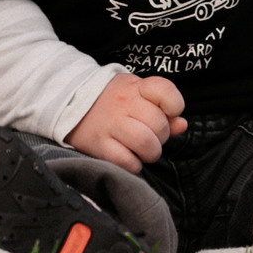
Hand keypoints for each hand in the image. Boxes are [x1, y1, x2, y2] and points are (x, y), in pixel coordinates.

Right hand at [66, 71, 185, 171]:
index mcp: (135, 87)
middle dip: (161, 136)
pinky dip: (133, 164)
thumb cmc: (111, 100)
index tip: (168, 112)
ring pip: (147, 144)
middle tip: (151, 135)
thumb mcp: (136, 93)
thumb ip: (161, 107)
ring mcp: (111, 125)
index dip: (174, 105)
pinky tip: (127, 156)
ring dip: (150, 152)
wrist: (70, 102)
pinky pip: (129, 163)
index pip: (166, 91)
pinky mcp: (100, 146)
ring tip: (141, 148)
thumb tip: (182, 125)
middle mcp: (123, 104)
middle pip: (159, 125)